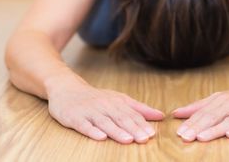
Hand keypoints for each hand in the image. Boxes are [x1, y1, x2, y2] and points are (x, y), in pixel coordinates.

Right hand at [47, 79, 164, 143]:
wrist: (67, 89)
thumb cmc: (97, 98)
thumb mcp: (119, 100)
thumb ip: (140, 109)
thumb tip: (161, 115)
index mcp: (117, 102)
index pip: (132, 114)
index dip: (142, 124)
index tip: (152, 134)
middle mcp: (105, 106)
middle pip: (120, 118)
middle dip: (133, 129)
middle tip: (144, 139)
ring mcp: (89, 111)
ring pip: (105, 122)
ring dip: (116, 131)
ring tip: (128, 140)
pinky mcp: (75, 117)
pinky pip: (84, 125)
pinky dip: (92, 131)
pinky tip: (100, 137)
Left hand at [172, 75, 228, 141]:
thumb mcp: (221, 98)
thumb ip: (199, 106)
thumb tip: (176, 113)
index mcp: (222, 99)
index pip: (203, 112)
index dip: (191, 123)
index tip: (179, 133)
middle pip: (214, 116)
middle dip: (198, 127)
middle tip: (185, 137)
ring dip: (215, 129)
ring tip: (202, 137)